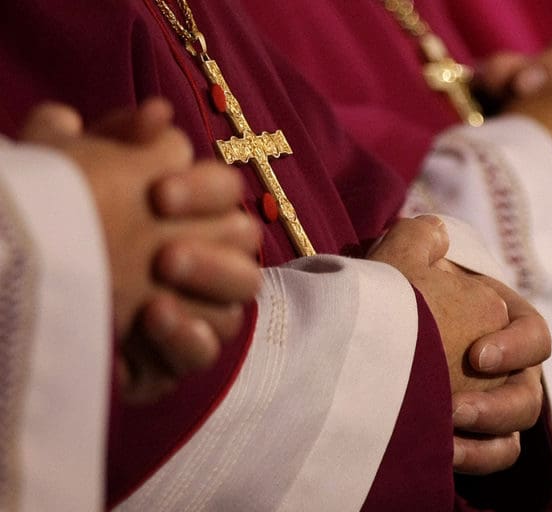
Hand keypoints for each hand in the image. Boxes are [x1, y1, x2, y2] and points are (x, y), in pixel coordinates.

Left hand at [20, 101, 262, 402]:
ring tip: (158, 299)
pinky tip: (153, 324)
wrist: (6, 280)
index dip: (205, 192)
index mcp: (183, 207)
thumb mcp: (64, 169)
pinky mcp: (170, 358)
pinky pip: (204, 352)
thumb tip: (157, 111)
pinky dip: (188, 339)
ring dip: (206, 295)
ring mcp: (192, 308)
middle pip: (245, 245)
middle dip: (213, 253)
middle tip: (165, 257)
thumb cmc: (43, 219)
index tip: (159, 195)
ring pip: (238, 301)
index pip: (226, 190)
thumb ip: (112, 138)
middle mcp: (200, 254)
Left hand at [368, 217, 551, 473]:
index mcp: (499, 322)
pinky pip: (488, 458)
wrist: (345, 348)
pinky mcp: (468, 441)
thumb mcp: (393, 263)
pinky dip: (472, 459)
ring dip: (485, 437)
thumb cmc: (374, 304)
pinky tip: (439, 454)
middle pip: (528, 394)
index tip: (477, 357)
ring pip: (513, 435)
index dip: (517, 347)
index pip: (535, 336)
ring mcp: (487, 408)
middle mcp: (503, 368)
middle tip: (454, 408)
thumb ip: (419, 238)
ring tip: (445, 435)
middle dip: (497, 406)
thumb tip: (438, 232)